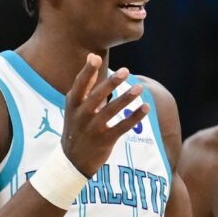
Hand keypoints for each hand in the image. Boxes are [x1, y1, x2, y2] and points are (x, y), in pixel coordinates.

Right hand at [62, 54, 149, 177]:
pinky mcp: (105, 141)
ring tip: (139, 88)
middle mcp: (81, 115)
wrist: (72, 161)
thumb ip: (85, 83)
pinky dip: (134, 117)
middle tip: (125, 71)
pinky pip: (122, 127)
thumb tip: (93, 55)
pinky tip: (145, 108)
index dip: (87, 71)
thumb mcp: (74, 106)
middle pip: (96, 97)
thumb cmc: (77, 126)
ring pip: (110, 111)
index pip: (80, 85)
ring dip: (126, 99)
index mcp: (73, 104)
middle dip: (111, 83)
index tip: (95, 58)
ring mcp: (93, 129)